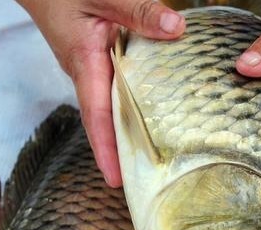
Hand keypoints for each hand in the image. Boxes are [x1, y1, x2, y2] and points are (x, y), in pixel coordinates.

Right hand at [17, 0, 185, 186]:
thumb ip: (139, 11)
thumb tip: (176, 30)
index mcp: (84, 62)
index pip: (97, 114)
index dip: (106, 148)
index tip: (116, 179)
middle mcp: (85, 73)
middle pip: (104, 122)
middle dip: (119, 154)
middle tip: (141, 183)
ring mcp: (90, 70)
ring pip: (111, 109)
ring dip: (127, 134)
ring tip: (150, 162)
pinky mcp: (98, 63)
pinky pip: (116, 92)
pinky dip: (132, 109)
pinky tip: (152, 118)